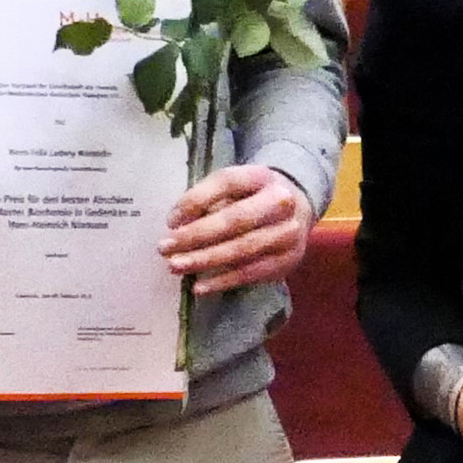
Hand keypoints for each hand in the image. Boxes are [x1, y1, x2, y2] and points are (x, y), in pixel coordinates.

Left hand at [163, 162, 311, 295]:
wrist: (297, 209)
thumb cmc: (252, 197)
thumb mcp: (233, 186)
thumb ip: (207, 199)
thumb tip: (176, 223)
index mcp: (263, 176)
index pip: (226, 182)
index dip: (195, 200)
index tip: (170, 220)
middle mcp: (281, 203)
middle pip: (235, 220)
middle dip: (196, 235)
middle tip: (165, 247)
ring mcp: (289, 234)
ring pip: (242, 249)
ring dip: (205, 260)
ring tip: (176, 266)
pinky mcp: (288, 261)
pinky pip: (251, 273)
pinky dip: (223, 281)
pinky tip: (199, 286)